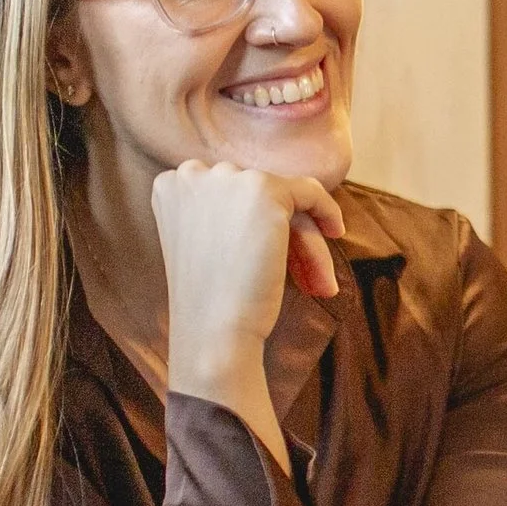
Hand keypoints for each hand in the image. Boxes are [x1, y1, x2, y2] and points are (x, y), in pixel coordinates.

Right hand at [150, 163, 343, 455]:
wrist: (212, 331)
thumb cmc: (211, 303)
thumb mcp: (206, 245)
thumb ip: (225, 212)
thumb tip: (278, 196)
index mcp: (170, 185)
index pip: (227, 194)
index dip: (253, 228)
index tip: (268, 262)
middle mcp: (192, 173)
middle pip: (256, 197)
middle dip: (282, 236)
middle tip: (301, 280)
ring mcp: (227, 179)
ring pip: (284, 201)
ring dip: (303, 244)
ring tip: (316, 285)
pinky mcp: (264, 191)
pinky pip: (309, 191)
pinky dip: (326, 210)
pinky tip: (336, 233)